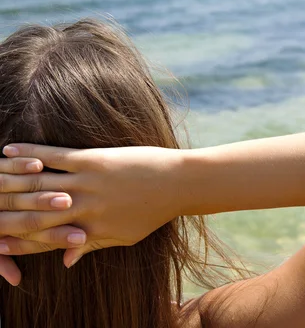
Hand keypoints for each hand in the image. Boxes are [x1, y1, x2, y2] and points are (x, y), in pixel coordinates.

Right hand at [0, 144, 184, 281]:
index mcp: (88, 230)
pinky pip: (52, 157)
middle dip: (3, 211)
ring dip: (7, 179)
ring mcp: (85, 183)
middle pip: (32, 212)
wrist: (178, 183)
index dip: (17, 240)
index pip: (43, 238)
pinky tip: (9, 151)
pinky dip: (28, 154)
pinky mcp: (92, 159)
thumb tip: (65, 262)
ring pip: (36, 183)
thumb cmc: (154, 211)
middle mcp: (81, 209)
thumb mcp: (124, 237)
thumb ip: (91, 246)